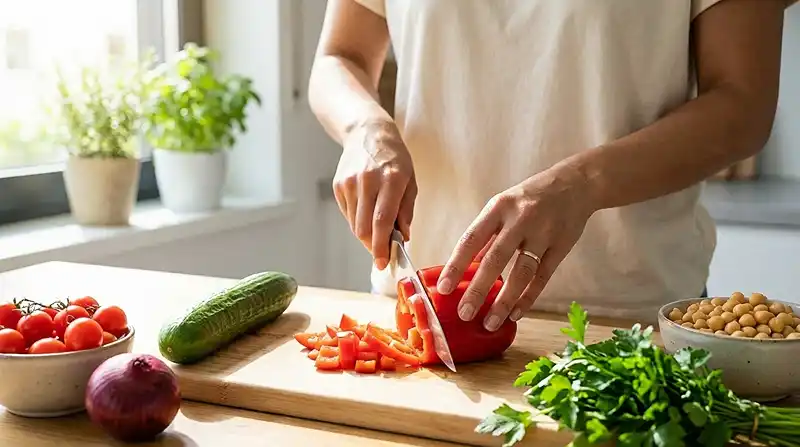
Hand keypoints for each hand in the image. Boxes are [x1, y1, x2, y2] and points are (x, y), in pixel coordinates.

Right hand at [333, 119, 416, 269]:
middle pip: (364, 227)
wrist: (367, 133)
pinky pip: (348, 214)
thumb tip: (402, 237)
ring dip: (366, 234)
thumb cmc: (394, 158)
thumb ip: (406, 210)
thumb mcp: (410, 180)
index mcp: (390, 180)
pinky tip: (367, 209)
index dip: (381, 246)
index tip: (382, 262)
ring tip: (378, 228)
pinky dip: (358, 220)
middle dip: (373, 246)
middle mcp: (367, 181)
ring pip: (354, 224)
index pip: (382, 221)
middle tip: (382, 254)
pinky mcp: (338, 186)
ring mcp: (349, 183)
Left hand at [436, 164, 594, 330]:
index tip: (443, 288)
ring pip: (521, 272)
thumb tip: (465, 266)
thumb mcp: (503, 205)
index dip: (456, 265)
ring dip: (504, 300)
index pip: (472, 239)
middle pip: (496, 258)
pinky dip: (528, 298)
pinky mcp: (561, 246)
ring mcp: (543, 233)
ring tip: (490, 322)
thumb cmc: (531, 197)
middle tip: (464, 313)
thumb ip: (487, 235)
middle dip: (478, 289)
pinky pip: (542, 277)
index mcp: (499, 207)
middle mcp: (520, 219)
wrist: (577, 183)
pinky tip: (515, 314)